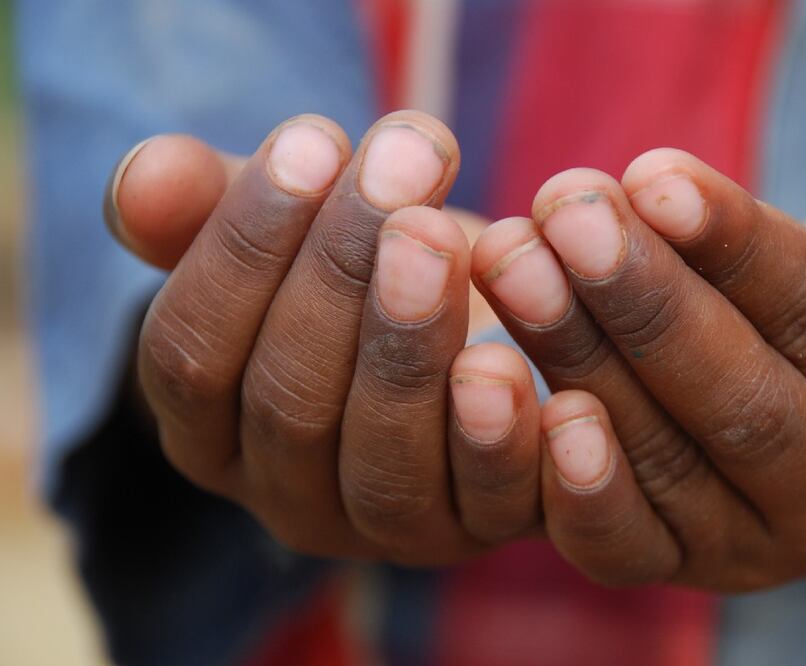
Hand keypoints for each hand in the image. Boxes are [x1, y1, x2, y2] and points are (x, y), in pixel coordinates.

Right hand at [106, 111, 542, 563]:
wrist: (486, 321)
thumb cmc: (366, 268)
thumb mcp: (293, 227)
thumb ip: (210, 205)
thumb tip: (145, 179)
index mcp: (211, 432)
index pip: (190, 356)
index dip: (242, 246)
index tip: (312, 140)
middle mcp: (291, 497)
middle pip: (290, 403)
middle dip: (341, 272)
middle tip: (399, 164)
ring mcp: (388, 529)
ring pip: (384, 460)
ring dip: (410, 340)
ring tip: (439, 234)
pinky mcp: (484, 527)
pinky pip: (489, 502)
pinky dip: (502, 437)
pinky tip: (518, 358)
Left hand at [470, 81, 805, 589]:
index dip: (738, 246)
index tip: (651, 175)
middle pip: (742, 402)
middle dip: (646, 303)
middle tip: (567, 213)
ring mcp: (758, 551)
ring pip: (665, 460)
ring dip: (578, 357)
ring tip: (514, 263)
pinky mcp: (678, 568)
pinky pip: (617, 543)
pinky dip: (566, 481)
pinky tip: (505, 394)